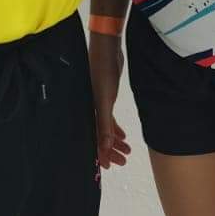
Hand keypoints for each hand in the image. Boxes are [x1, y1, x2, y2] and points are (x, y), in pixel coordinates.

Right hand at [89, 32, 130, 168]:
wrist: (107, 48)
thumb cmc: (103, 72)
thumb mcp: (105, 100)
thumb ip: (105, 124)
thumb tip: (106, 148)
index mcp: (86, 112)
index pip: (92, 139)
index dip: (100, 154)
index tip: (110, 167)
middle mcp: (89, 110)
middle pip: (99, 136)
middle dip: (111, 151)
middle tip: (123, 161)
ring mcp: (96, 104)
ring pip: (105, 128)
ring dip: (115, 141)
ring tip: (128, 152)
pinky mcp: (104, 97)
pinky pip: (108, 118)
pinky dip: (115, 128)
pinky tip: (124, 137)